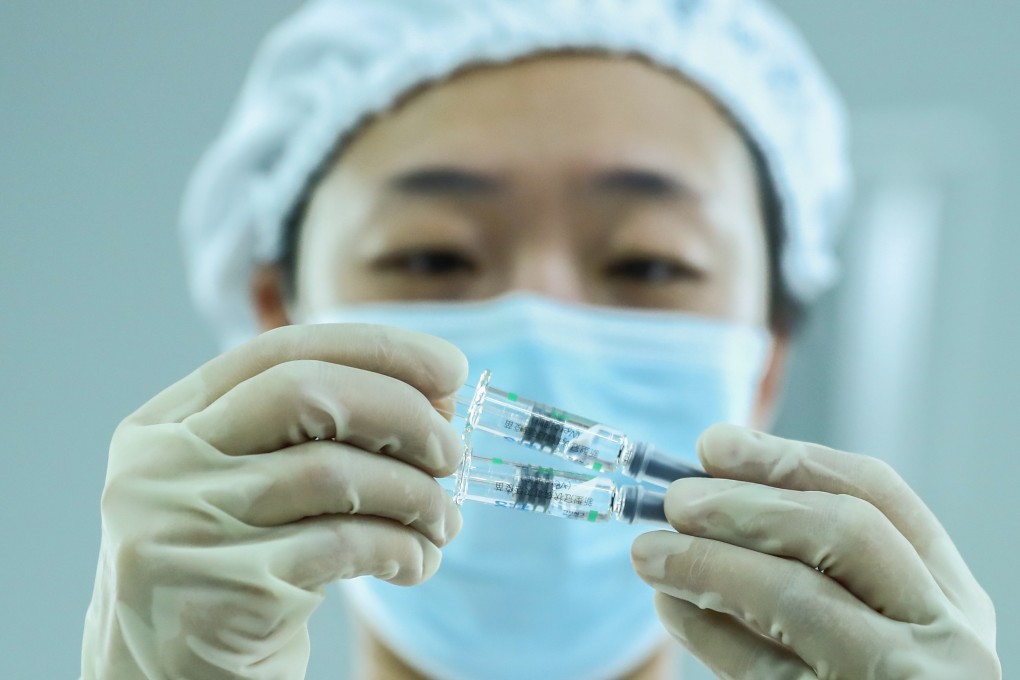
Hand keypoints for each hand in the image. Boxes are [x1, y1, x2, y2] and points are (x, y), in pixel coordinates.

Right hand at [81, 324, 466, 679]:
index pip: (282, 351)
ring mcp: (182, 528)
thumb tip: (436, 397)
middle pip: (306, 394)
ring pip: (333, 473)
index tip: (451, 369)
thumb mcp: (251, 484)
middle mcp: (162, 466)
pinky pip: (343, 545)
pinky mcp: (223, 593)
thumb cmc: (234, 567)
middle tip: (451, 450)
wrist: (172, 678)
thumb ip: (317, 434)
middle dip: (401, 413)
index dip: (378, 350)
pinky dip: (400, 547)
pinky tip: (417, 561)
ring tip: (443, 520)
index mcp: (166, 423)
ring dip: (414, 493)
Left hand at [631, 424, 999, 678]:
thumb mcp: (880, 621)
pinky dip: (705, 633)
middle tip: (675, 501)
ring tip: (649, 551)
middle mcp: (943, 635)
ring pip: (795, 599)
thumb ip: (819, 560)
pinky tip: (671, 607)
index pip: (874, 492)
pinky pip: (760, 671)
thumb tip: (707, 483)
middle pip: (841, 530)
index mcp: (948, 593)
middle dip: (744, 504)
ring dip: (706, 562)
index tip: (713, 444)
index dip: (786, 458)